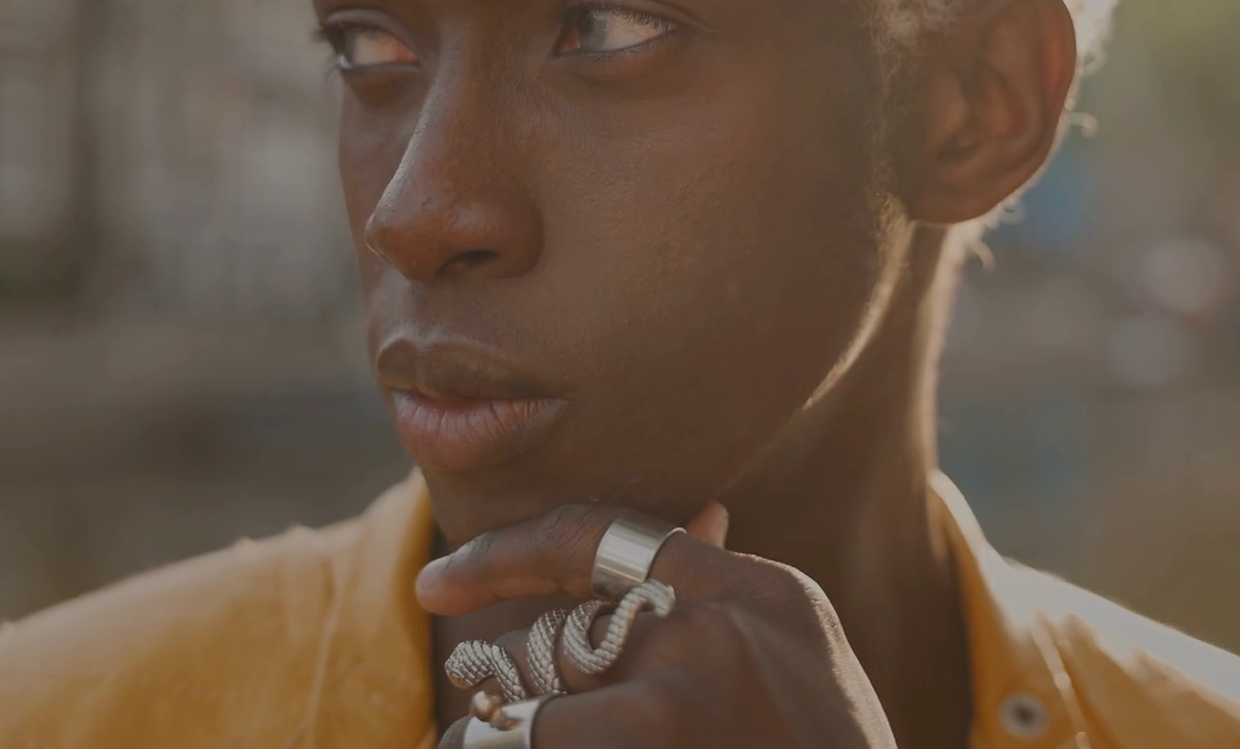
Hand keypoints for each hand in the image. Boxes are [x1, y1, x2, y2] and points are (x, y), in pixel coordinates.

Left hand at [422, 503, 897, 748]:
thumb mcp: (801, 668)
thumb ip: (735, 606)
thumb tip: (703, 514)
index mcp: (764, 591)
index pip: (600, 534)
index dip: (505, 554)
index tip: (438, 584)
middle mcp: (722, 625)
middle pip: (554, 641)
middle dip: (508, 700)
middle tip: (494, 735)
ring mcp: (688, 691)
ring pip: (521, 715)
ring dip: (499, 747)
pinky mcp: (652, 737)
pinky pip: (527, 742)